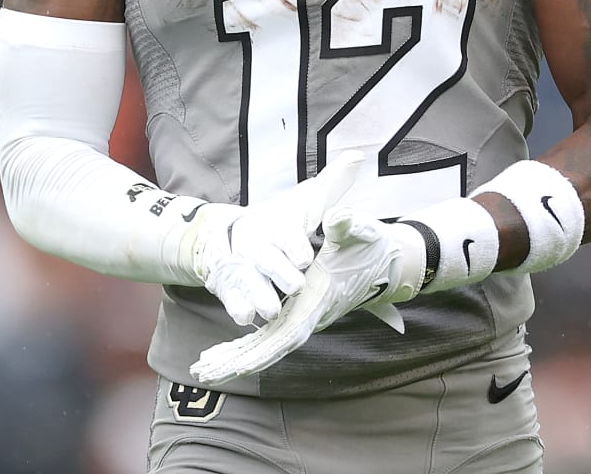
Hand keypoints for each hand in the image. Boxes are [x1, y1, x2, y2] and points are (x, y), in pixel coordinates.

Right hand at [182, 151, 365, 326]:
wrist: (232, 234)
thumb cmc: (278, 221)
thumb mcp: (304, 202)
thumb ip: (331, 184)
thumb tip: (357, 156)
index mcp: (277, 226)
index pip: (286, 234)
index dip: (294, 246)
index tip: (305, 258)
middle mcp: (258, 246)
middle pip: (267, 259)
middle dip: (280, 272)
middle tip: (296, 286)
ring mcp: (242, 266)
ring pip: (248, 280)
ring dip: (258, 295)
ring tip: (271, 311)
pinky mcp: (230, 285)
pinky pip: (232, 297)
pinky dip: (237, 307)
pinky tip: (246, 317)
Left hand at [190, 207, 422, 384]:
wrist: (388, 259)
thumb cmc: (373, 245)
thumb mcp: (362, 230)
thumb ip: (347, 225)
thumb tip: (337, 218)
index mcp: (319, 298)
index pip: (289, 332)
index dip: (264, 349)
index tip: (240, 364)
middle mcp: (310, 315)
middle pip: (270, 347)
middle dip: (237, 360)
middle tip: (204, 373)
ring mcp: (304, 317)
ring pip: (266, 345)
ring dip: (235, 358)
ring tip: (203, 370)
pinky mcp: (299, 314)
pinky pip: (269, 337)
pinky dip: (246, 347)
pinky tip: (222, 355)